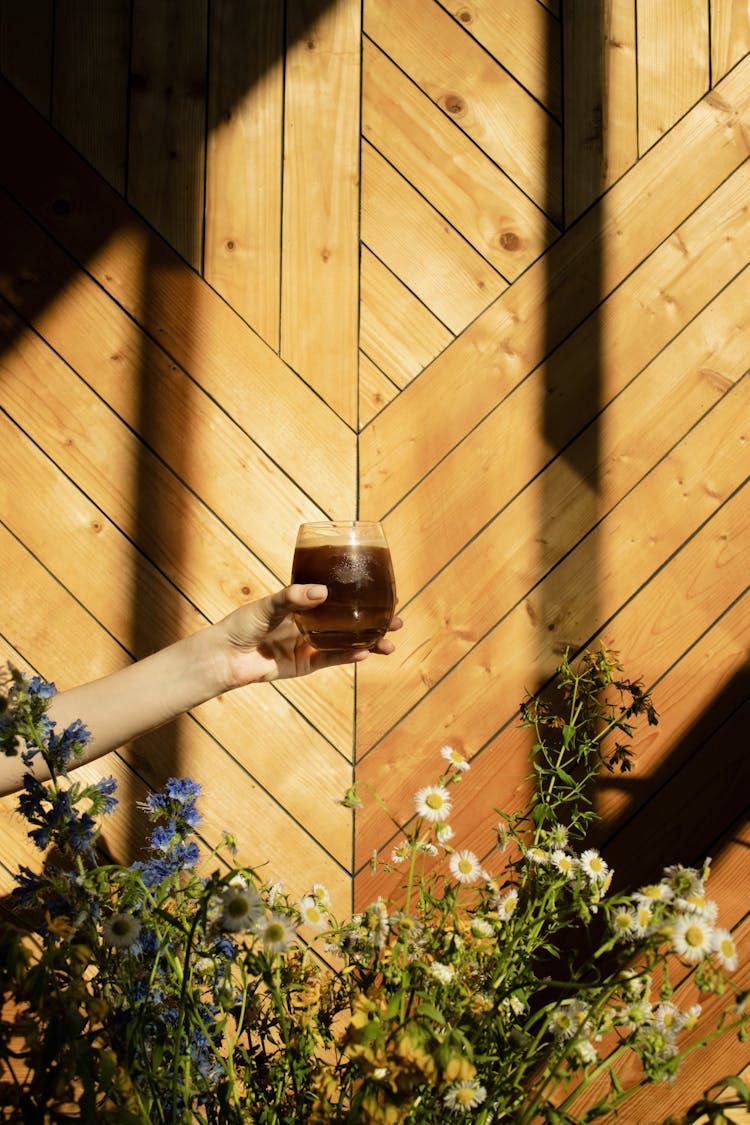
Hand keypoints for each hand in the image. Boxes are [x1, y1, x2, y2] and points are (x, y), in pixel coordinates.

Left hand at [218, 584, 401, 685]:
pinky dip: (349, 656)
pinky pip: (333, 659)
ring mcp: (312, 644)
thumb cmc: (242, 624)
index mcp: (305, 603)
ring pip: (348, 642)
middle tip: (399, 621)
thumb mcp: (269, 604)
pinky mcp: (306, 663)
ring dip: (370, 643)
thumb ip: (294, 597)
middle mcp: (313, 623)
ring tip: (390, 644)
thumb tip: (323, 592)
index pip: (340, 597)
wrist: (226, 656)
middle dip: (376, 622)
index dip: (363, 596)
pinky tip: (366, 652)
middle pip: (352, 621)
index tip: (386, 592)